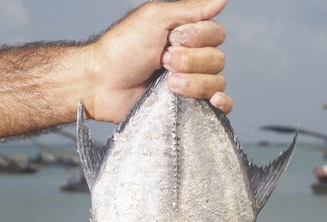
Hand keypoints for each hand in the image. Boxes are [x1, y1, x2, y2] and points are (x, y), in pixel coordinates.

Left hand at [84, 0, 231, 123]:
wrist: (103, 83)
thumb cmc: (123, 49)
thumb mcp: (155, 18)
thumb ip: (190, 9)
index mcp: (189, 36)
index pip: (217, 34)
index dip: (197, 38)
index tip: (171, 39)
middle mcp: (195, 58)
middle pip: (218, 59)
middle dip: (190, 61)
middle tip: (162, 61)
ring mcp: (193, 83)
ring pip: (217, 82)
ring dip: (193, 82)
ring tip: (168, 82)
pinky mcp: (190, 107)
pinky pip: (222, 106)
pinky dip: (222, 103)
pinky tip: (213, 101)